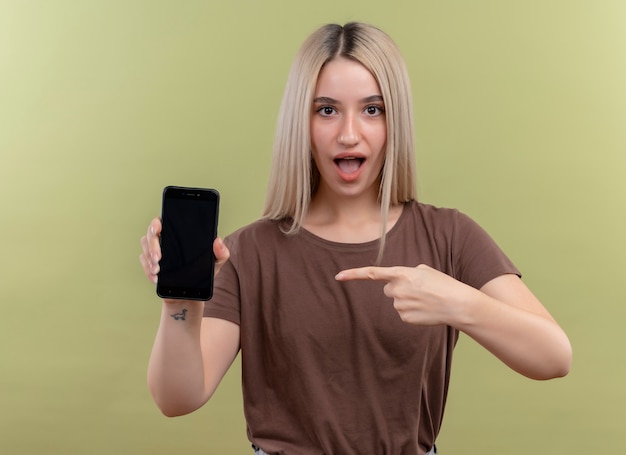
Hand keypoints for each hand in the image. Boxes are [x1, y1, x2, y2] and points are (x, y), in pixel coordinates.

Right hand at [139, 217, 230, 285]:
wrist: (192, 292)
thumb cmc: (203, 272)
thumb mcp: (215, 262)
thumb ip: (221, 252)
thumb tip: (218, 241)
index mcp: (178, 232)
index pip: (163, 221)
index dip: (157, 223)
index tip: (158, 229)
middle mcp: (164, 239)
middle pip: (150, 234)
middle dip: (152, 245)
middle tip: (158, 258)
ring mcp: (155, 251)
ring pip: (144, 248)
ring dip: (148, 259)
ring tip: (158, 270)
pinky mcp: (150, 264)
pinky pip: (144, 264)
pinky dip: (148, 271)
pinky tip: (156, 278)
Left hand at [335, 264, 473, 325]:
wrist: (456, 303)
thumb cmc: (442, 284)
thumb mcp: (424, 270)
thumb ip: (406, 273)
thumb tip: (397, 282)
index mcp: (401, 273)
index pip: (372, 273)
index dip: (353, 274)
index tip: (338, 276)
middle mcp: (397, 289)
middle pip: (388, 289)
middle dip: (398, 289)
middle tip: (417, 290)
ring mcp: (399, 305)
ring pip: (397, 302)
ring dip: (408, 300)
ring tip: (426, 299)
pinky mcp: (405, 318)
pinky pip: (403, 313)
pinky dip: (412, 311)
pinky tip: (425, 309)